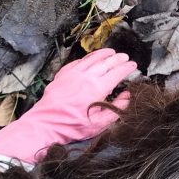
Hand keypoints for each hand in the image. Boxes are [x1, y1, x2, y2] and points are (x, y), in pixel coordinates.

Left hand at [0, 49, 136, 165]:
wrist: (45, 125)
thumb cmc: (73, 127)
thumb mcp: (101, 124)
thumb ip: (117, 108)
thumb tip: (127, 95)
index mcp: (98, 88)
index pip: (117, 73)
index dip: (127, 68)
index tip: (134, 65)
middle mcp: (86, 77)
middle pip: (106, 62)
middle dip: (118, 58)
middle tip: (125, 57)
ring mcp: (73, 74)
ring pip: (91, 59)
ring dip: (103, 54)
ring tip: (111, 52)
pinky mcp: (62, 76)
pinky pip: (77, 62)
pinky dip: (87, 58)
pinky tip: (90, 59)